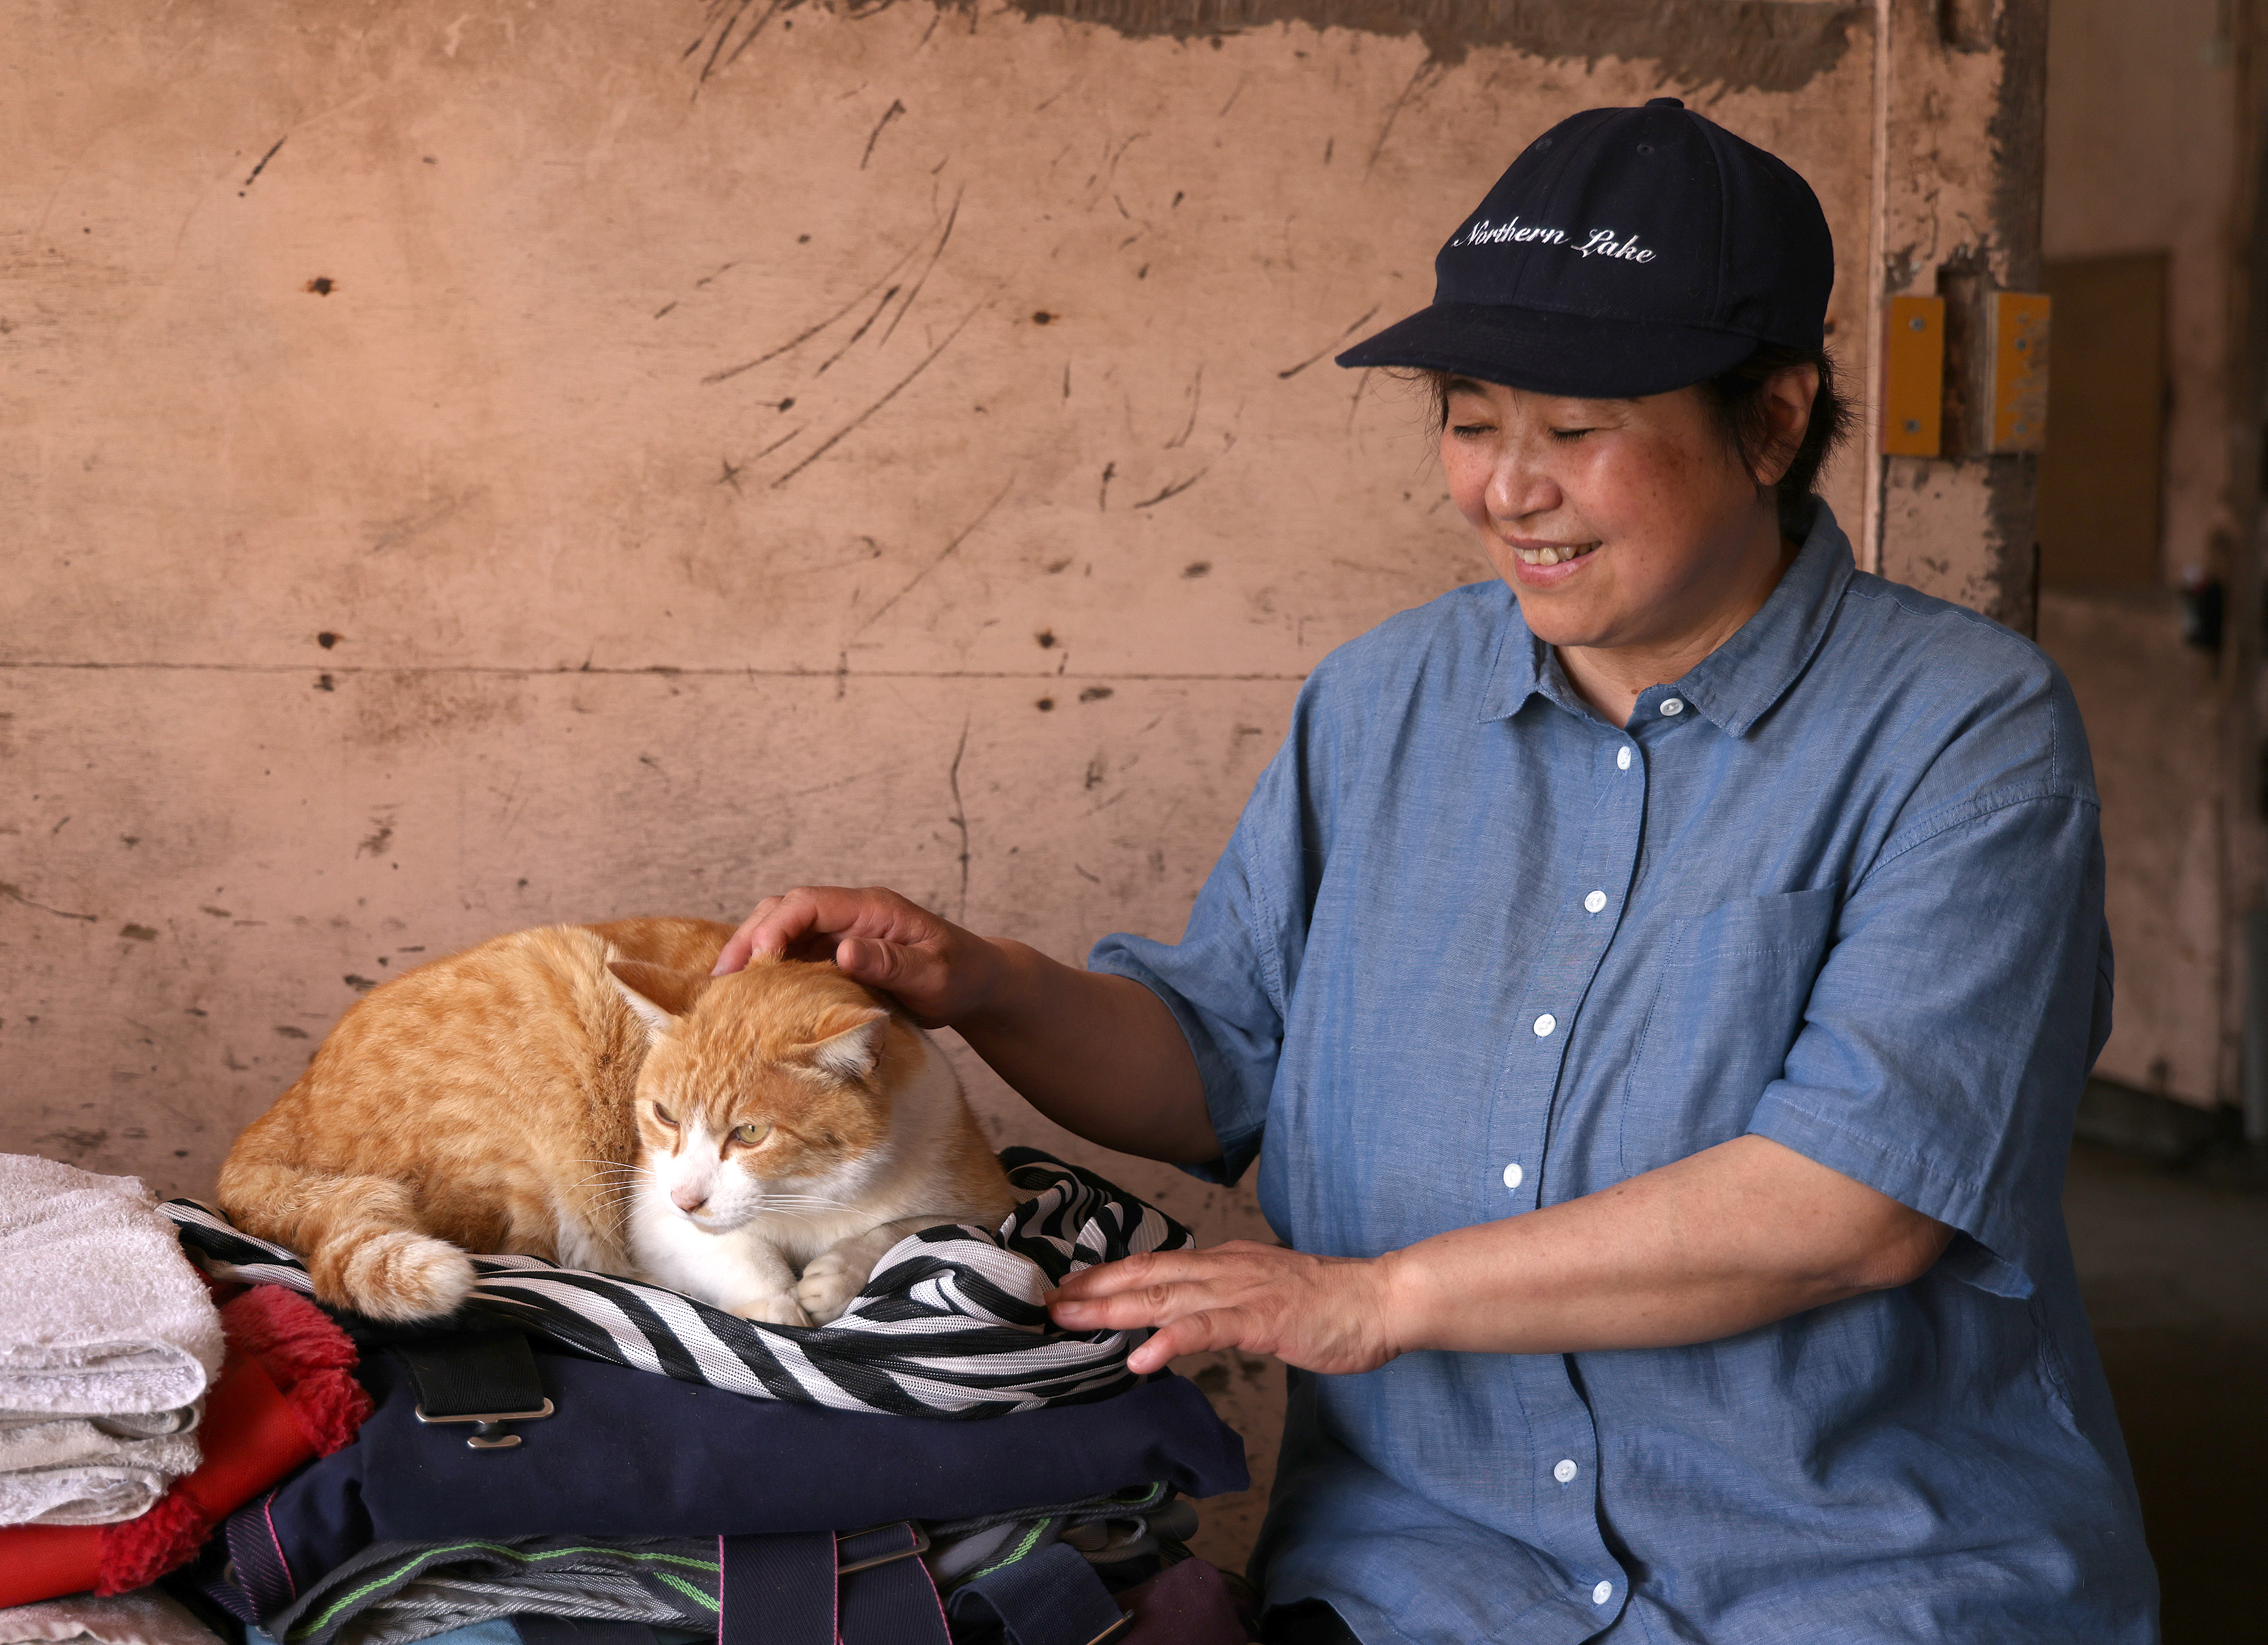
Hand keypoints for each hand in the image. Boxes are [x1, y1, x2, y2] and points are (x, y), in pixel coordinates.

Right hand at [711, 885, 1005, 1028]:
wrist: (977, 982)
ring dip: (752, 953)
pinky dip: (769, 970)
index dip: (777, 925)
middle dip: (749, 937)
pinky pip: (794, 954)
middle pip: (785, 910)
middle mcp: (851, 915)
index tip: (757, 958)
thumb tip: (846, 951)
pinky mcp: (837, 955)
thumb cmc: (961, 976)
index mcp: (872, 908)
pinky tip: (750, 996)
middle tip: (722, 978)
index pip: (809, 903)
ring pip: (783, 931)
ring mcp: (842, 933)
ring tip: (723, 989)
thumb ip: (893, 963)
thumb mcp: (935, 974)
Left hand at [1047, 1241, 1405, 1376]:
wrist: (1381, 1299)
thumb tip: (1186, 1314)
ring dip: (1113, 1309)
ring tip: (1070, 1321)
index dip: (1106, 1277)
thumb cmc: (1328, 1304)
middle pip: (1146, 1277)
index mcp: (1224, 1262)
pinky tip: (1141, 1358)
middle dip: (1092, 1291)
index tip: (1065, 1289)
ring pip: (1165, 1297)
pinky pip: (1209, 1329)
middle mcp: (1224, 1269)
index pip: (1153, 1266)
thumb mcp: (1263, 1293)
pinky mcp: (1262, 1319)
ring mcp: (1242, 1292)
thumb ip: (1224, 1300)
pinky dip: (1171, 1341)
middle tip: (1045, 1303)